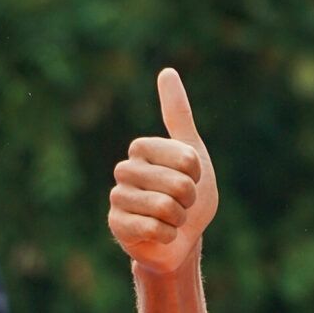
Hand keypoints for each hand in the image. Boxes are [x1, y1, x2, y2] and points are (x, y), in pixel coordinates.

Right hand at [108, 67, 217, 275]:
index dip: (196, 175)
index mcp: (142, 148)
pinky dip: (167, 236)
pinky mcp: (116, 224)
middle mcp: (125, 169)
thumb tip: (167, 71)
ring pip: (166, 207)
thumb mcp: (191, 152)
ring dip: (178, 220)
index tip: (190, 180)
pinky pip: (154, 228)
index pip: (186, 159)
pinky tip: (160, 234)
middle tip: (180, 205)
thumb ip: (178, 115)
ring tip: (170, 219)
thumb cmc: (188, 197)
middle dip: (188, 201)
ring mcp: (118, 197)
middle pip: (178, 184)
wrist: (180, 240)